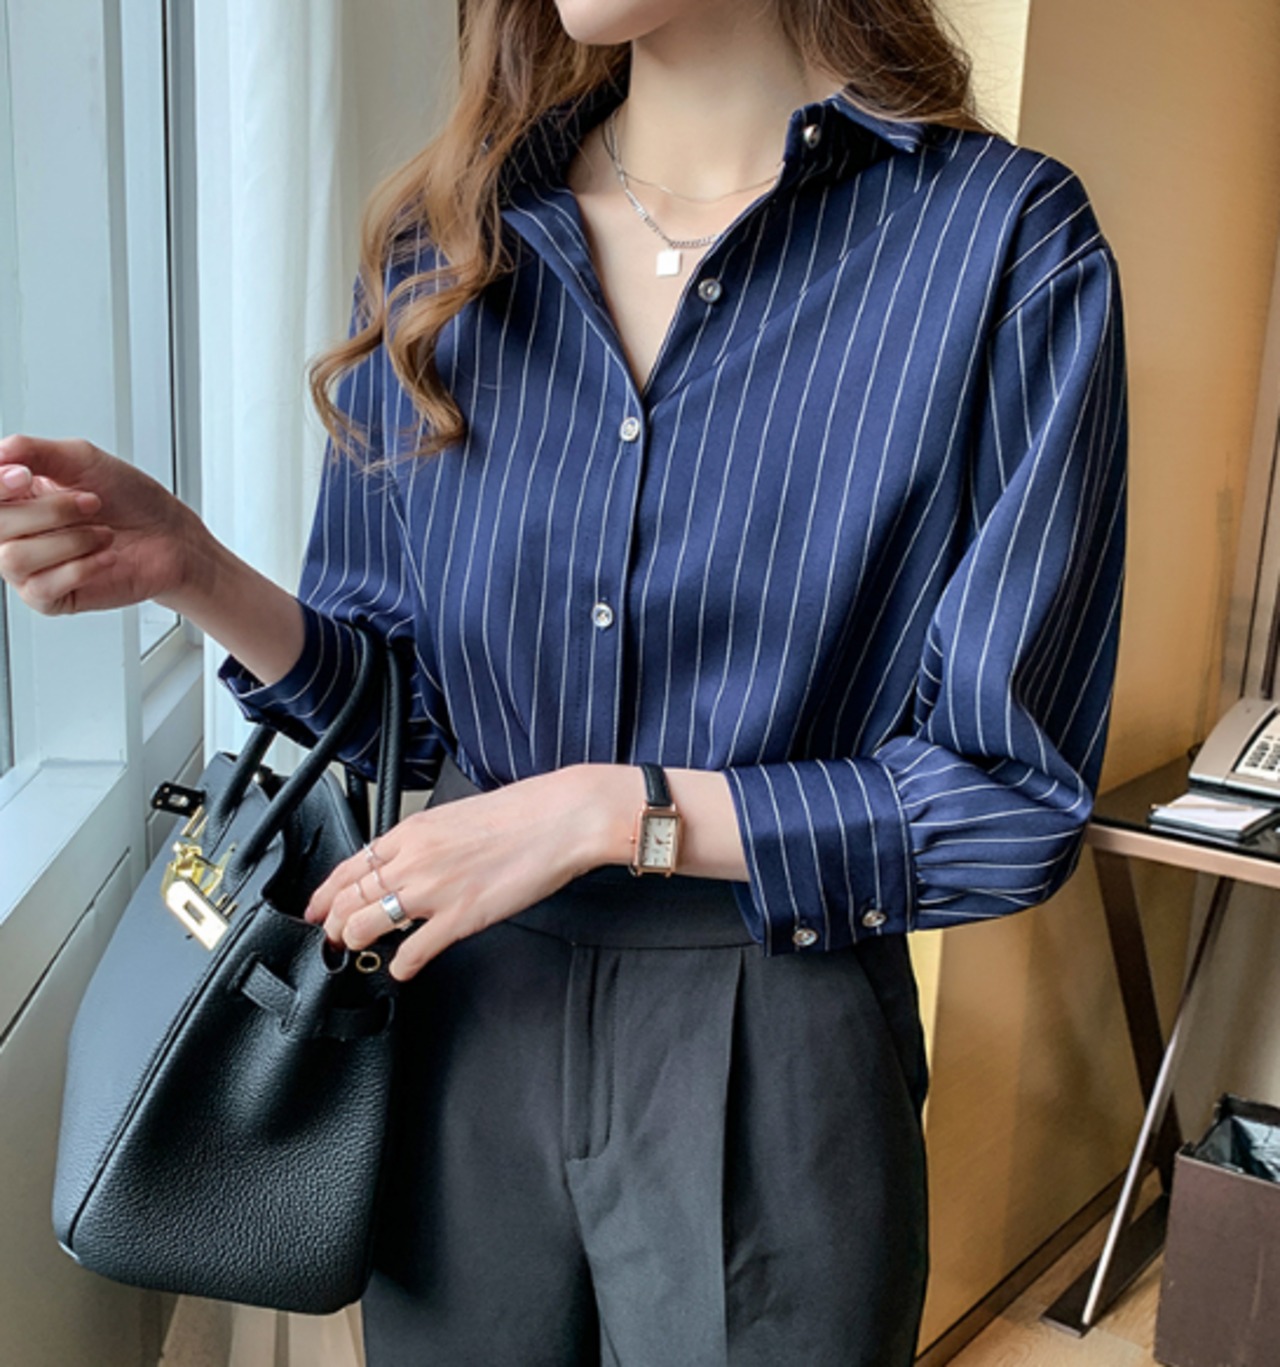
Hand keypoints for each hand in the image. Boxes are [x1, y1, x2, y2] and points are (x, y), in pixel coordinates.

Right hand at [0, 434, 206, 614]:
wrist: (171, 537)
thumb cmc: (129, 499)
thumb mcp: (82, 459)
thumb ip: (33, 451)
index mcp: (13, 496)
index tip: (26, 476)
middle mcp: (13, 532)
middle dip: (51, 511)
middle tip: (92, 503)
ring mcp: (28, 568)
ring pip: (13, 558)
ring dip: (70, 541)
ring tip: (104, 533)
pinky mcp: (50, 598)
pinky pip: (42, 587)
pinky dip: (81, 567)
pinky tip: (106, 557)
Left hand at [303, 764, 638, 980]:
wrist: (561, 818)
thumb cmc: (522, 815)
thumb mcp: (457, 817)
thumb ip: (425, 841)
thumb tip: (406, 862)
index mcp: (413, 832)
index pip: (350, 867)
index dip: (325, 894)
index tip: (317, 909)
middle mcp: (414, 860)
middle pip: (348, 899)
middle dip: (332, 925)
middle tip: (331, 939)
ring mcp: (434, 890)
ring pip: (365, 924)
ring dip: (353, 943)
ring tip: (356, 952)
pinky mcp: (460, 917)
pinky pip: (412, 951)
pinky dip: (399, 966)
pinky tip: (402, 968)